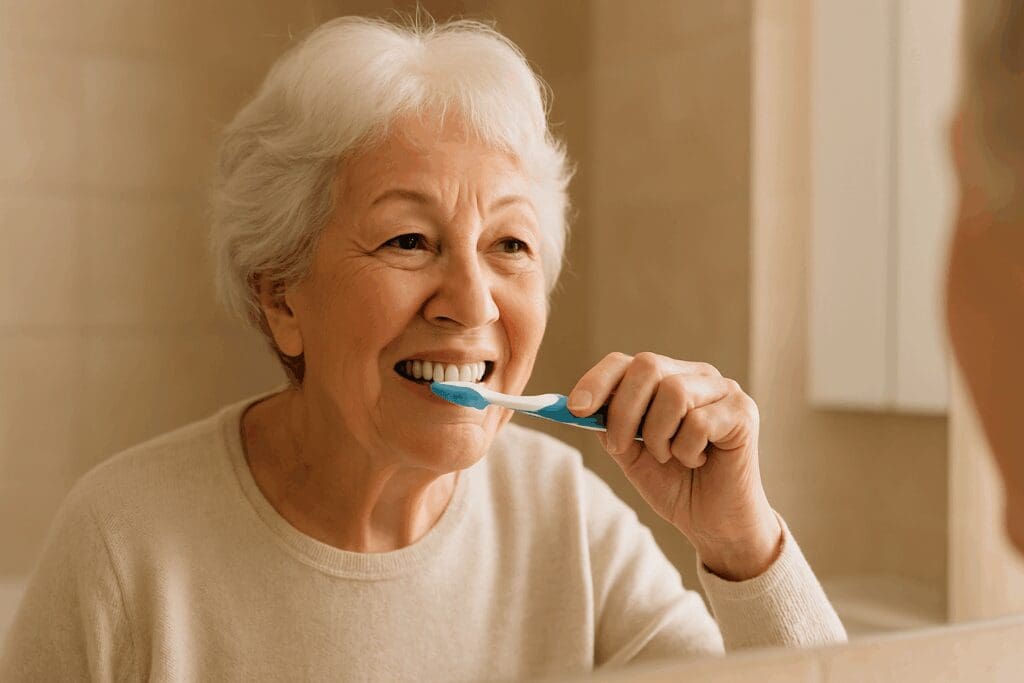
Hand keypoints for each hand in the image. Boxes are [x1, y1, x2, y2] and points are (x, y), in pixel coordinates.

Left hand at [569, 352, 781, 580]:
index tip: (575, 410)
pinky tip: (697, 461)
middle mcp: (696, 375)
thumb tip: (581, 406)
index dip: (597, 381)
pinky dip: (687, 450)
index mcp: (667, 378)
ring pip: (673, 392)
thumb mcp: (630, 454)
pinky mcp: (743, 412)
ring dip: (659, 435)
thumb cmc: (675, 484)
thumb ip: (610, 426)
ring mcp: (724, 390)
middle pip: (648, 365)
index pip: (626, 362)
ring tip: (669, 457)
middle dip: (624, 411)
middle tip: (623, 448)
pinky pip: (699, 422)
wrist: (714, 523)